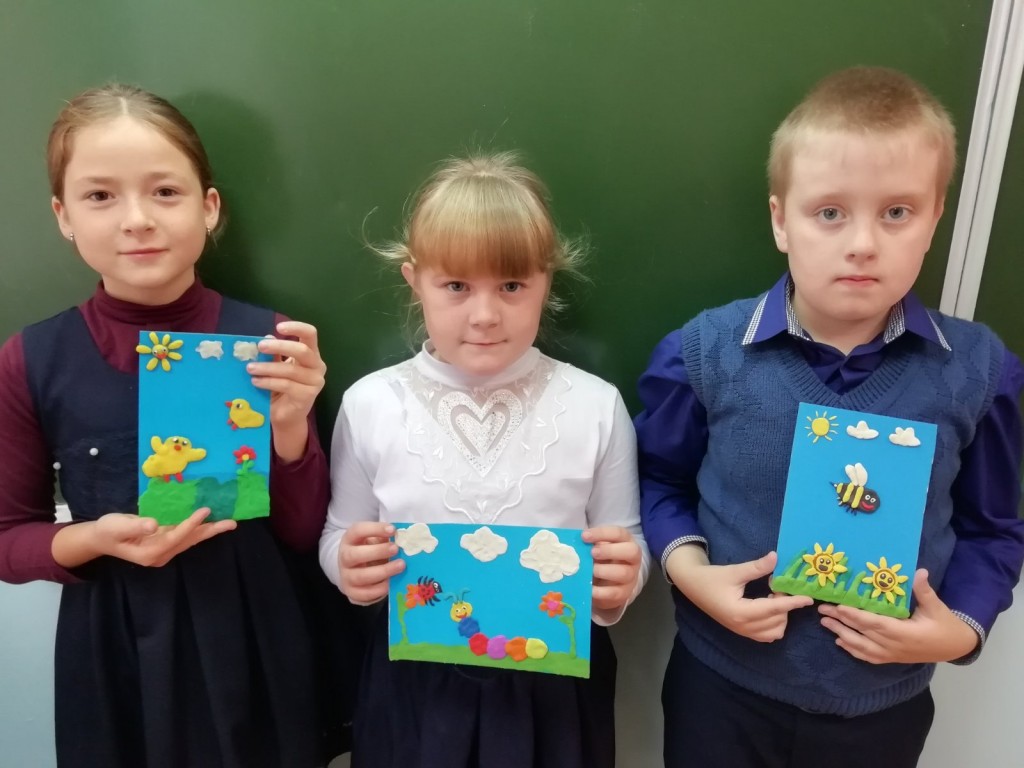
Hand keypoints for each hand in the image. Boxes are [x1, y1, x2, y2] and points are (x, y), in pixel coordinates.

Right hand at [91, 508, 235, 566]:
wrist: (101, 539)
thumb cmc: (107, 531)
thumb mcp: (116, 526)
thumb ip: (135, 526)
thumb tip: (153, 524)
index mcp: (149, 552)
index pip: (175, 537)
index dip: (190, 524)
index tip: (205, 510)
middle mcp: (160, 555)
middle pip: (189, 542)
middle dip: (210, 531)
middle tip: (232, 523)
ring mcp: (164, 551)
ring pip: (190, 540)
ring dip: (209, 530)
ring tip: (228, 523)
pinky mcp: (166, 544)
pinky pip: (186, 536)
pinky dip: (199, 529)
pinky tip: (210, 522)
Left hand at [249, 321, 326, 461]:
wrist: (285, 417)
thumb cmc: (280, 389)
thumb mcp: (275, 368)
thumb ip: (273, 355)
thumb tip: (265, 338)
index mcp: (311, 354)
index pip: (310, 334)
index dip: (296, 327)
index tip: (278, 327)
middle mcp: (317, 366)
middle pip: (302, 350)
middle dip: (279, 346)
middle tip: (259, 347)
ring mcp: (315, 382)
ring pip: (291, 370)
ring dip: (267, 368)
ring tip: (250, 369)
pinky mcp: (308, 396)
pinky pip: (286, 385)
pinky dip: (268, 382)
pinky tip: (256, 382)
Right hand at [338, 521, 405, 603]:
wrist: (355, 570)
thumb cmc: (369, 551)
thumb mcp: (374, 541)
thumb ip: (386, 539)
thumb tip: (405, 540)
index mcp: (349, 539)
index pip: (357, 531)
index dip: (374, 529)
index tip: (393, 530)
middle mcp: (344, 557)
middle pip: (354, 555)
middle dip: (377, 552)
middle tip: (396, 549)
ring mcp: (346, 576)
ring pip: (360, 576)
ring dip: (382, 571)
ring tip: (400, 566)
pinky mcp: (352, 592)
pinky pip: (364, 594)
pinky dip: (379, 589)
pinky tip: (392, 583)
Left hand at [583, 526, 642, 611]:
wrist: (610, 583)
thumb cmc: (602, 558)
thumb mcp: (598, 547)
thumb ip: (590, 544)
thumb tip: (575, 544)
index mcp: (626, 541)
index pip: (618, 533)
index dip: (601, 533)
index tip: (584, 536)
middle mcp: (632, 558)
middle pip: (631, 551)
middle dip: (610, 551)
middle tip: (592, 553)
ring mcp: (631, 576)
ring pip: (624, 573)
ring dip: (604, 571)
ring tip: (590, 571)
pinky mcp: (624, 593)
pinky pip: (615, 593)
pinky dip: (601, 592)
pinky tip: (589, 588)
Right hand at [667, 546, 812, 641]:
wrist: (693, 586)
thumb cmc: (711, 578)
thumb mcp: (734, 571)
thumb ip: (756, 567)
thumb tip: (776, 557)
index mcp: (740, 612)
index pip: (773, 609)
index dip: (792, 603)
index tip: (808, 599)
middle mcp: (743, 626)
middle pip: (777, 622)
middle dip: (784, 606)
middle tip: (776, 586)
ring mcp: (742, 631)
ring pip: (774, 632)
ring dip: (780, 616)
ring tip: (772, 598)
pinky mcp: (742, 631)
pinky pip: (766, 635)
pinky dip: (774, 624)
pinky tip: (768, 608)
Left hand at [817, 569, 978, 663]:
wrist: (955, 647)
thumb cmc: (945, 625)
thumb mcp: (937, 607)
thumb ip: (924, 591)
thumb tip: (919, 571)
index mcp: (905, 633)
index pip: (875, 624)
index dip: (856, 616)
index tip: (839, 606)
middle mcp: (895, 646)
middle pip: (863, 633)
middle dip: (841, 621)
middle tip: (822, 610)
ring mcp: (892, 654)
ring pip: (861, 647)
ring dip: (842, 635)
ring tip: (825, 623)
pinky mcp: (892, 658)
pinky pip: (868, 657)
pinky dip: (853, 650)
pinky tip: (840, 641)